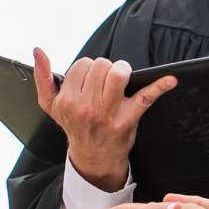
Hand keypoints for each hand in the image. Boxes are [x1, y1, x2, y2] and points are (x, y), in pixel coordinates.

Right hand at [32, 48, 177, 192]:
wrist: (93, 157)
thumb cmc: (75, 125)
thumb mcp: (51, 105)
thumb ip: (41, 78)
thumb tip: (38, 51)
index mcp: (67, 101)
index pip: (82, 65)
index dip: (88, 70)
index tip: (90, 81)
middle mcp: (86, 107)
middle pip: (100, 66)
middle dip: (105, 69)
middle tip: (106, 82)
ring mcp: (107, 113)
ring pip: (117, 74)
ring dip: (122, 70)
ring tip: (121, 77)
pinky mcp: (128, 119)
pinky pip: (146, 97)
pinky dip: (160, 86)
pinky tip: (170, 80)